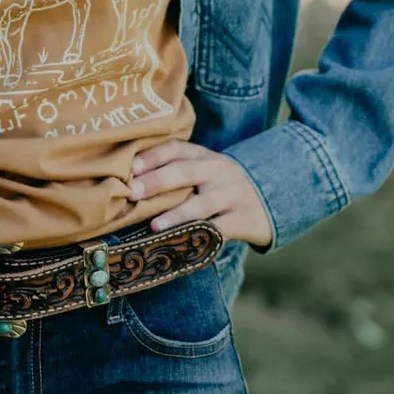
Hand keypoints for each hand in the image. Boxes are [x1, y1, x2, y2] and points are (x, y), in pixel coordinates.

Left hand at [129, 141, 273, 247]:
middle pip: (185, 171)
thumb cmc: (219, 185)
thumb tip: (127, 182)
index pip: (176, 148)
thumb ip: (174, 171)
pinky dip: (199, 237)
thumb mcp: (204, 169)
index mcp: (203, 155)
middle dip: (157, 181)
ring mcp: (231, 195)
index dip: (152, 156)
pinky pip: (218, 230)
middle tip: (132, 192)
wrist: (267, 199)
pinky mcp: (240, 220)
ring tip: (155, 226)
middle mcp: (217, 171)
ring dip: (177, 214)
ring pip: (202, 204)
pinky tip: (182, 245)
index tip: (130, 167)